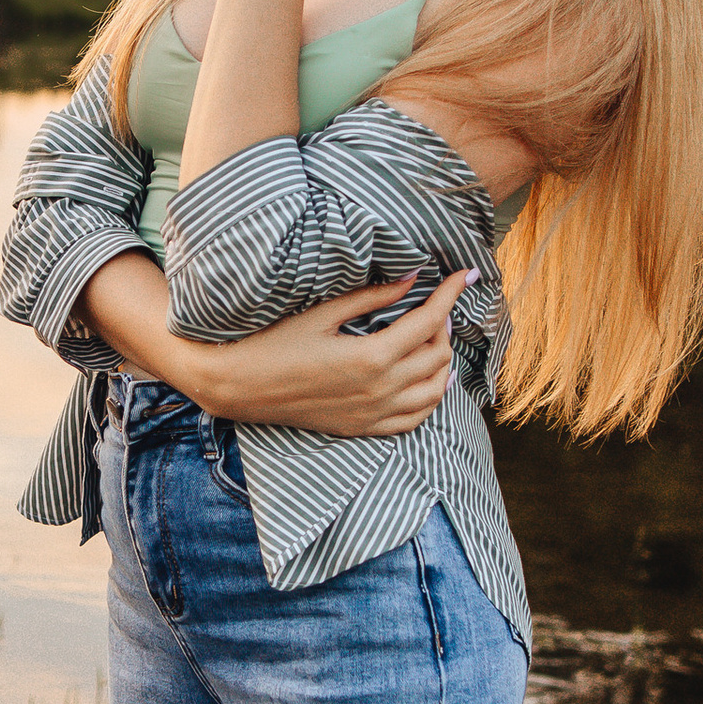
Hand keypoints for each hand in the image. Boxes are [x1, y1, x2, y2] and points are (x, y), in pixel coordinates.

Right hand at [201, 271, 472, 437]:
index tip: (463, 275)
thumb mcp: (323, 313)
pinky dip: (430, 397)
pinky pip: (414, 419)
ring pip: (434, 389)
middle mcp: (380, 390)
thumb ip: (371, 297)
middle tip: (434, 304)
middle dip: (444, 324)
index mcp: (372, 356)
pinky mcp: (363, 428)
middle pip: (437, 353)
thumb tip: (412, 277)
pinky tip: (429, 380)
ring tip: (434, 337)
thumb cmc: (274, 343)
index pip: (430, 320)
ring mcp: (374, 414)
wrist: (240, 386)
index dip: (451, 294)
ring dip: (442, 360)